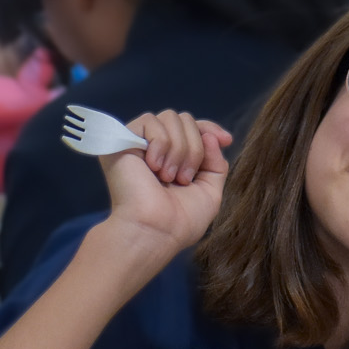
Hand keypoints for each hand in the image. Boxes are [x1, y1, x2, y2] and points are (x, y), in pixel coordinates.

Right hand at [92, 110, 230, 264]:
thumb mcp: (210, 190)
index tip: (227, 140)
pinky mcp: (121, 140)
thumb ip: (215, 162)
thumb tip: (211, 135)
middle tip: (184, 179)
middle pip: (185, 120)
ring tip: (168, 177)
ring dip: (179, 149)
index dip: (210, 128)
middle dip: (195, 148)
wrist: (155, 230)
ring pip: (171, 117)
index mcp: (173, 158)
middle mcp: (155, 147)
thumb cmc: (180, 220)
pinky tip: (153, 167)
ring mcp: (137, 142)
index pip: (193, 126)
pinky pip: (150, 121)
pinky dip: (160, 144)